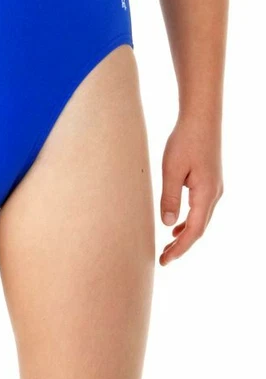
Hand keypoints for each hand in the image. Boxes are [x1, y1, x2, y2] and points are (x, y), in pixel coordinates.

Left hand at [159, 113, 223, 264]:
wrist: (202, 117)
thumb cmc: (185, 141)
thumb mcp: (172, 170)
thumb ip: (170, 198)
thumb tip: (167, 225)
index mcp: (206, 195)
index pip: (193, 231)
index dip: (179, 249)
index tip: (164, 261)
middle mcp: (215, 194)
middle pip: (199, 229)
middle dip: (182, 245)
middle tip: (163, 258)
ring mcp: (215, 187)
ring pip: (201, 219)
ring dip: (186, 233)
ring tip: (169, 245)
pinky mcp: (211, 180)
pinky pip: (202, 208)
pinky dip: (190, 219)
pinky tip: (178, 222)